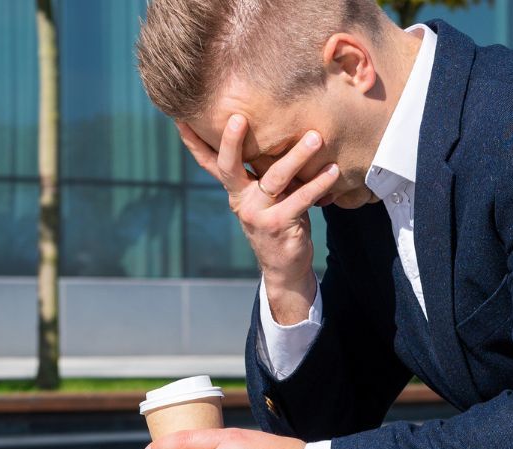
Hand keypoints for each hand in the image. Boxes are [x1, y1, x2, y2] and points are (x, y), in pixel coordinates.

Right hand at [176, 114, 335, 309]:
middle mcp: (241, 200)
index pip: (209, 162)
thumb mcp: (266, 195)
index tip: (180, 117)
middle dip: (232, 141)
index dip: (193, 142)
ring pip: (276, 177)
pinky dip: (319, 183)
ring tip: (315, 137)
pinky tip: (332, 169)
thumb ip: (265, 171)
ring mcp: (258, 214)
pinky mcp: (280, 224)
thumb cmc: (279, 221)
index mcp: (235, 190)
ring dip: (297, 156)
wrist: (284, 267)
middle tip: (239, 117)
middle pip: (230, 166)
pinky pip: (301, 199)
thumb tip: (280, 130)